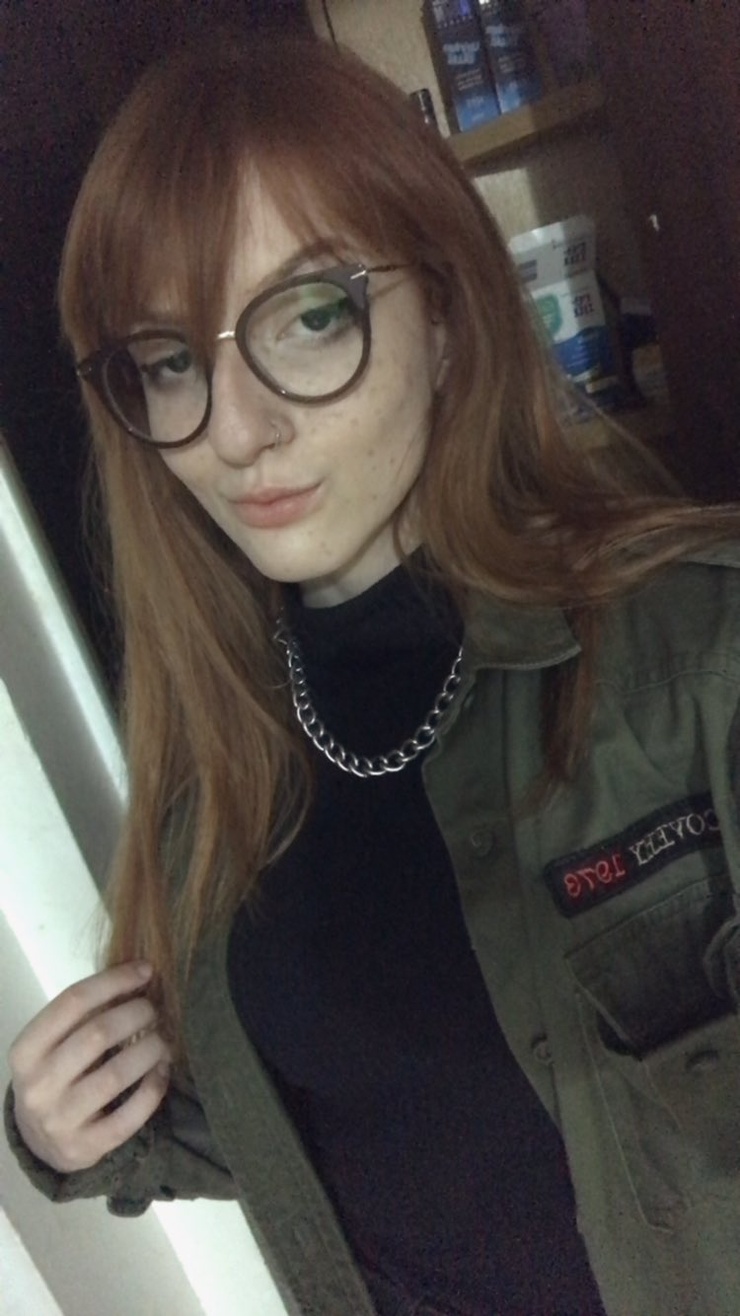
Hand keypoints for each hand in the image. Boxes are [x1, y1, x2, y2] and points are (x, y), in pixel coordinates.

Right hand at [8, 962, 171, 1172]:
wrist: (40, 1141)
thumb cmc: (54, 1075)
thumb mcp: (52, 1045)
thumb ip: (84, 1015)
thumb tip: (138, 976)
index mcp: (26, 1051)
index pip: (72, 1002)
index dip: (114, 981)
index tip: (145, 970)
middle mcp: (37, 1086)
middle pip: (97, 1034)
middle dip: (136, 1014)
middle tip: (154, 1010)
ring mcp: (60, 1121)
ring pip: (116, 1075)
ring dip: (150, 1049)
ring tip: (162, 1039)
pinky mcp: (86, 1148)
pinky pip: (130, 1116)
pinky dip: (153, 1088)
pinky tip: (162, 1071)